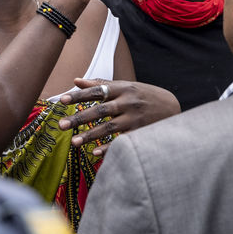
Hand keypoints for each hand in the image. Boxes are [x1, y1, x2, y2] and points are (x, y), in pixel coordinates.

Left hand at [56, 78, 179, 155]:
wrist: (172, 106)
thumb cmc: (143, 95)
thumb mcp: (125, 86)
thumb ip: (101, 84)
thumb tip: (76, 81)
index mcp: (123, 88)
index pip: (97, 91)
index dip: (79, 96)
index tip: (62, 100)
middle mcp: (128, 102)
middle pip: (100, 110)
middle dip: (79, 118)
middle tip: (61, 125)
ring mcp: (135, 118)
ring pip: (109, 128)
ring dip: (91, 135)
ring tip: (74, 142)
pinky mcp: (140, 132)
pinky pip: (122, 141)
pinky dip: (109, 147)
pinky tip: (95, 153)